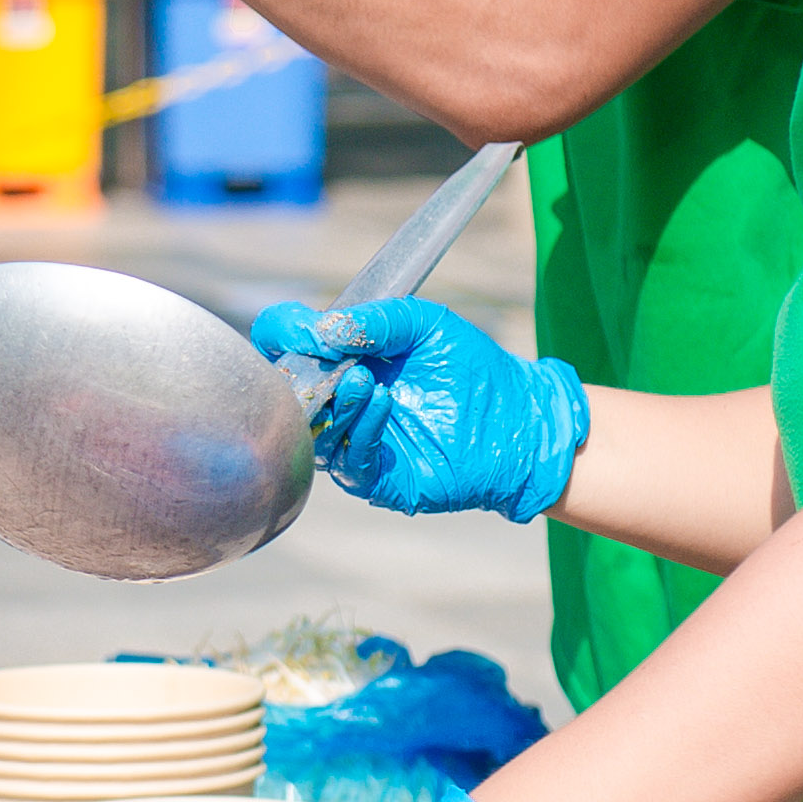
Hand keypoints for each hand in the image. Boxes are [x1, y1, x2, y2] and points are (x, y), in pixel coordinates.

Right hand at [251, 295, 584, 521]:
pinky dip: (360, 429)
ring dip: (334, 401)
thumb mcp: (424, 324)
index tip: (303, 326)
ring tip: (363, 378)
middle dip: (300, 372)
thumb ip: (375, 322)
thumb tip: (321, 331)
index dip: (283, 334)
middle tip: (325, 354)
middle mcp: (338, 405)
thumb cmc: (472, 367)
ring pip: (314, 431)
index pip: (284, 346)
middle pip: (287, 392)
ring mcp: (353, 443)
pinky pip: (349, 461)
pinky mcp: (377, 479)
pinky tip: (382, 401)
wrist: (520, 416)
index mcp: (340, 362)